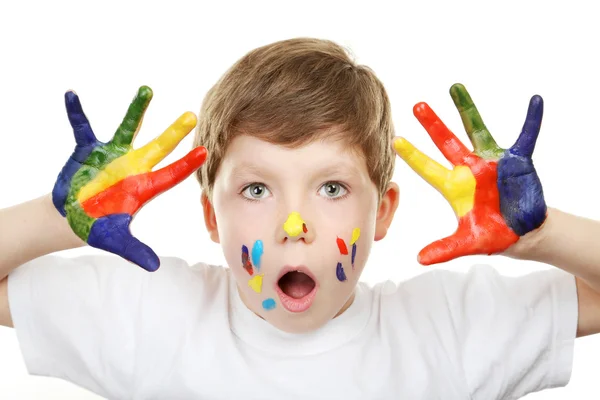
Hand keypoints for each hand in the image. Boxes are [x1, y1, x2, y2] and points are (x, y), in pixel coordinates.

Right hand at [52, 86, 206, 270]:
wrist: (72, 218)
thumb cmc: (98, 227)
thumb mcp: (116, 240)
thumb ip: (135, 250)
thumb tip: (154, 267)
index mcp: (143, 186)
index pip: (171, 174)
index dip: (187, 164)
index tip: (205, 152)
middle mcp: (133, 166)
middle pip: (158, 146)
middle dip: (174, 132)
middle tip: (192, 115)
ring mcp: (112, 156)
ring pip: (128, 129)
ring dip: (137, 110)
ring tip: (148, 89)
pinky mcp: (88, 150)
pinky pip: (82, 127)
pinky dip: (76, 112)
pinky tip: (71, 95)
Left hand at [393, 83, 545, 264]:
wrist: (522, 232)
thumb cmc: (493, 234)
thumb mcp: (468, 243)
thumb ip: (445, 249)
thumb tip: (419, 260)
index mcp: (453, 186)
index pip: (428, 168)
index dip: (412, 156)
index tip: (395, 140)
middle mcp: (468, 168)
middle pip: (446, 141)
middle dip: (432, 124)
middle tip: (417, 105)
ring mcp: (491, 161)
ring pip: (476, 129)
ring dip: (466, 109)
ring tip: (454, 87)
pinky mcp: (516, 160)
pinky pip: (526, 135)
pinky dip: (531, 119)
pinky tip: (536, 101)